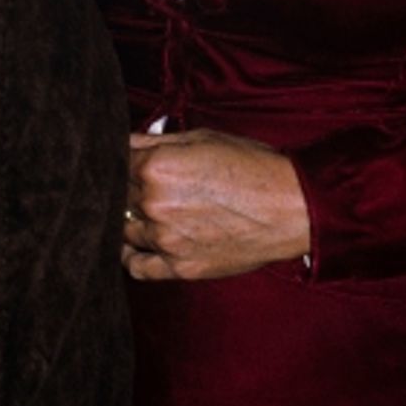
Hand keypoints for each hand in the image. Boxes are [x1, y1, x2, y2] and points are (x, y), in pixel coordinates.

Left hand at [123, 127, 309, 281]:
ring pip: (124, 229)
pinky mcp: (180, 267)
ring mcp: (165, 240)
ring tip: (145, 209)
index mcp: (156, 167)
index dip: (121, 159)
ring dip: (130, 217)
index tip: (128, 159)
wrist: (291, 207)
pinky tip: (133, 244)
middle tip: (144, 182)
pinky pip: (137, 267)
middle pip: (118, 195)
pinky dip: (130, 255)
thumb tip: (124, 141)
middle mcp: (154, 204)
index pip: (115, 162)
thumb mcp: (202, 138)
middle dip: (127, 186)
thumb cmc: (252, 166)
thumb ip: (155, 140)